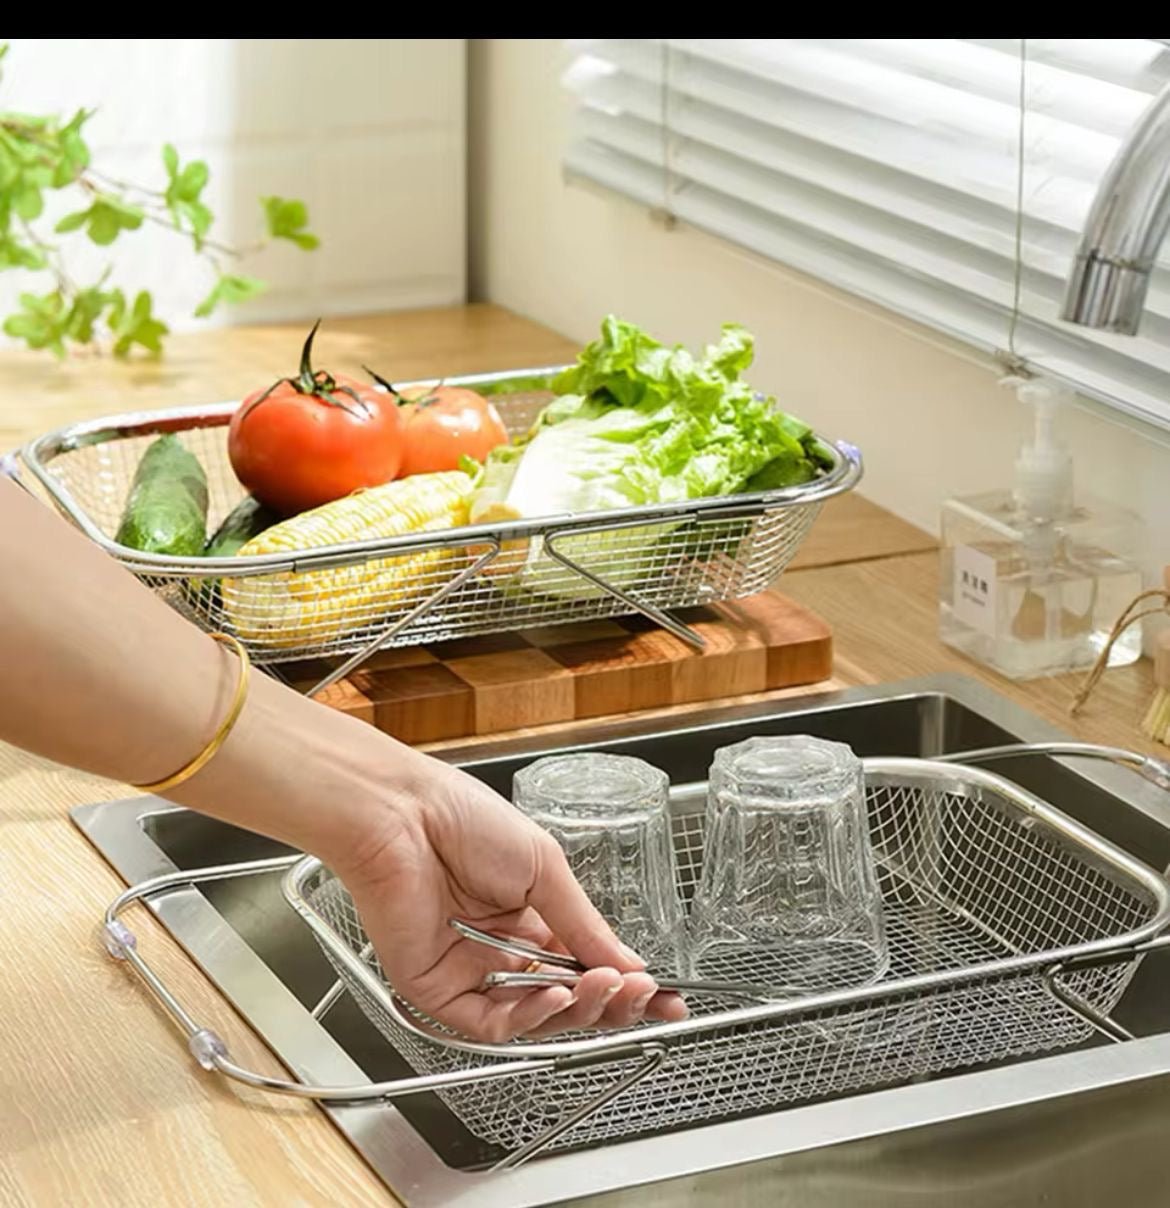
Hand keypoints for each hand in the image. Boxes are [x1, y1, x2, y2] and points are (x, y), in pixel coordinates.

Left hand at [335, 758, 688, 1042]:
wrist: (401, 814)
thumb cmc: (463, 819)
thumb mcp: (544, 867)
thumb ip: (584, 923)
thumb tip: (631, 963)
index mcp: (531, 915)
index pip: (587, 963)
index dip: (626, 983)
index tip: (665, 996)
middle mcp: (504, 948)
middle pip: (568, 999)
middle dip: (611, 1001)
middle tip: (641, 994)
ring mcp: (472, 972)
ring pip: (536, 1018)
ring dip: (577, 1008)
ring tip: (603, 985)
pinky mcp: (438, 991)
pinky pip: (492, 1024)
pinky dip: (529, 1018)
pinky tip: (555, 996)